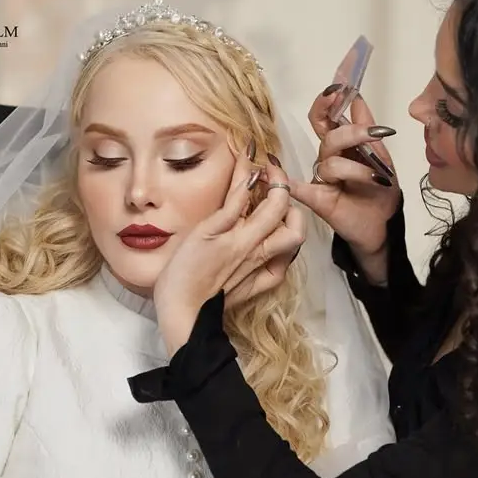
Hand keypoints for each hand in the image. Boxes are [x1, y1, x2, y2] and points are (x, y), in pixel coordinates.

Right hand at [152, 152, 304, 354]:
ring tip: (269, 210)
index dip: (276, 176)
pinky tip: (267, 242)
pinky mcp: (258, 287)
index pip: (277, 200)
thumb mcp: (203, 230)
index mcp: (247, 237)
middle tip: (270, 186)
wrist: (184, 315)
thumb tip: (252, 177)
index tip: (264, 163)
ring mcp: (262, 271)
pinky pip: (282, 265)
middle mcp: (261, 253)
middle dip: (288, 198)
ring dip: (287, 221)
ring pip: (292, 242)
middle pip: (294, 222)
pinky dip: (280, 248)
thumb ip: (231, 204)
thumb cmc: (184, 272)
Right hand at [289, 86, 400, 260]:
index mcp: (340, 146)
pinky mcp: (319, 201)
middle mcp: (327, 159)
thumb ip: (367, 127)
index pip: (324, 119)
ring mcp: (321, 180)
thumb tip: (356, 97)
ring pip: (330, 163)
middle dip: (352, 132)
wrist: (384, 224)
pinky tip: (286, 183)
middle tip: (375, 134)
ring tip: (380, 179)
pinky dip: (293, 186)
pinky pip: (302, 191)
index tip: (338, 90)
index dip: (326, 103)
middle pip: (328, 138)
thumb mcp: (381, 155)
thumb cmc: (379, 190)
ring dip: (357, 168)